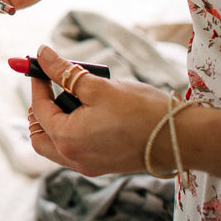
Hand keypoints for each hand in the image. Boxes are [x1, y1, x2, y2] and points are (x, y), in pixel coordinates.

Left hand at [26, 45, 170, 175]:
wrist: (181, 138)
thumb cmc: (142, 111)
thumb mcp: (98, 86)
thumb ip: (65, 72)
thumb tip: (42, 54)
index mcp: (67, 140)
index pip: (39, 109)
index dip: (38, 84)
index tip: (42, 66)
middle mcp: (74, 159)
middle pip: (40, 135)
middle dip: (41, 109)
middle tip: (52, 85)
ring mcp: (89, 166)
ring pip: (57, 145)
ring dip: (57, 121)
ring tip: (75, 96)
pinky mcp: (103, 166)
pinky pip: (76, 150)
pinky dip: (74, 131)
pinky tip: (90, 112)